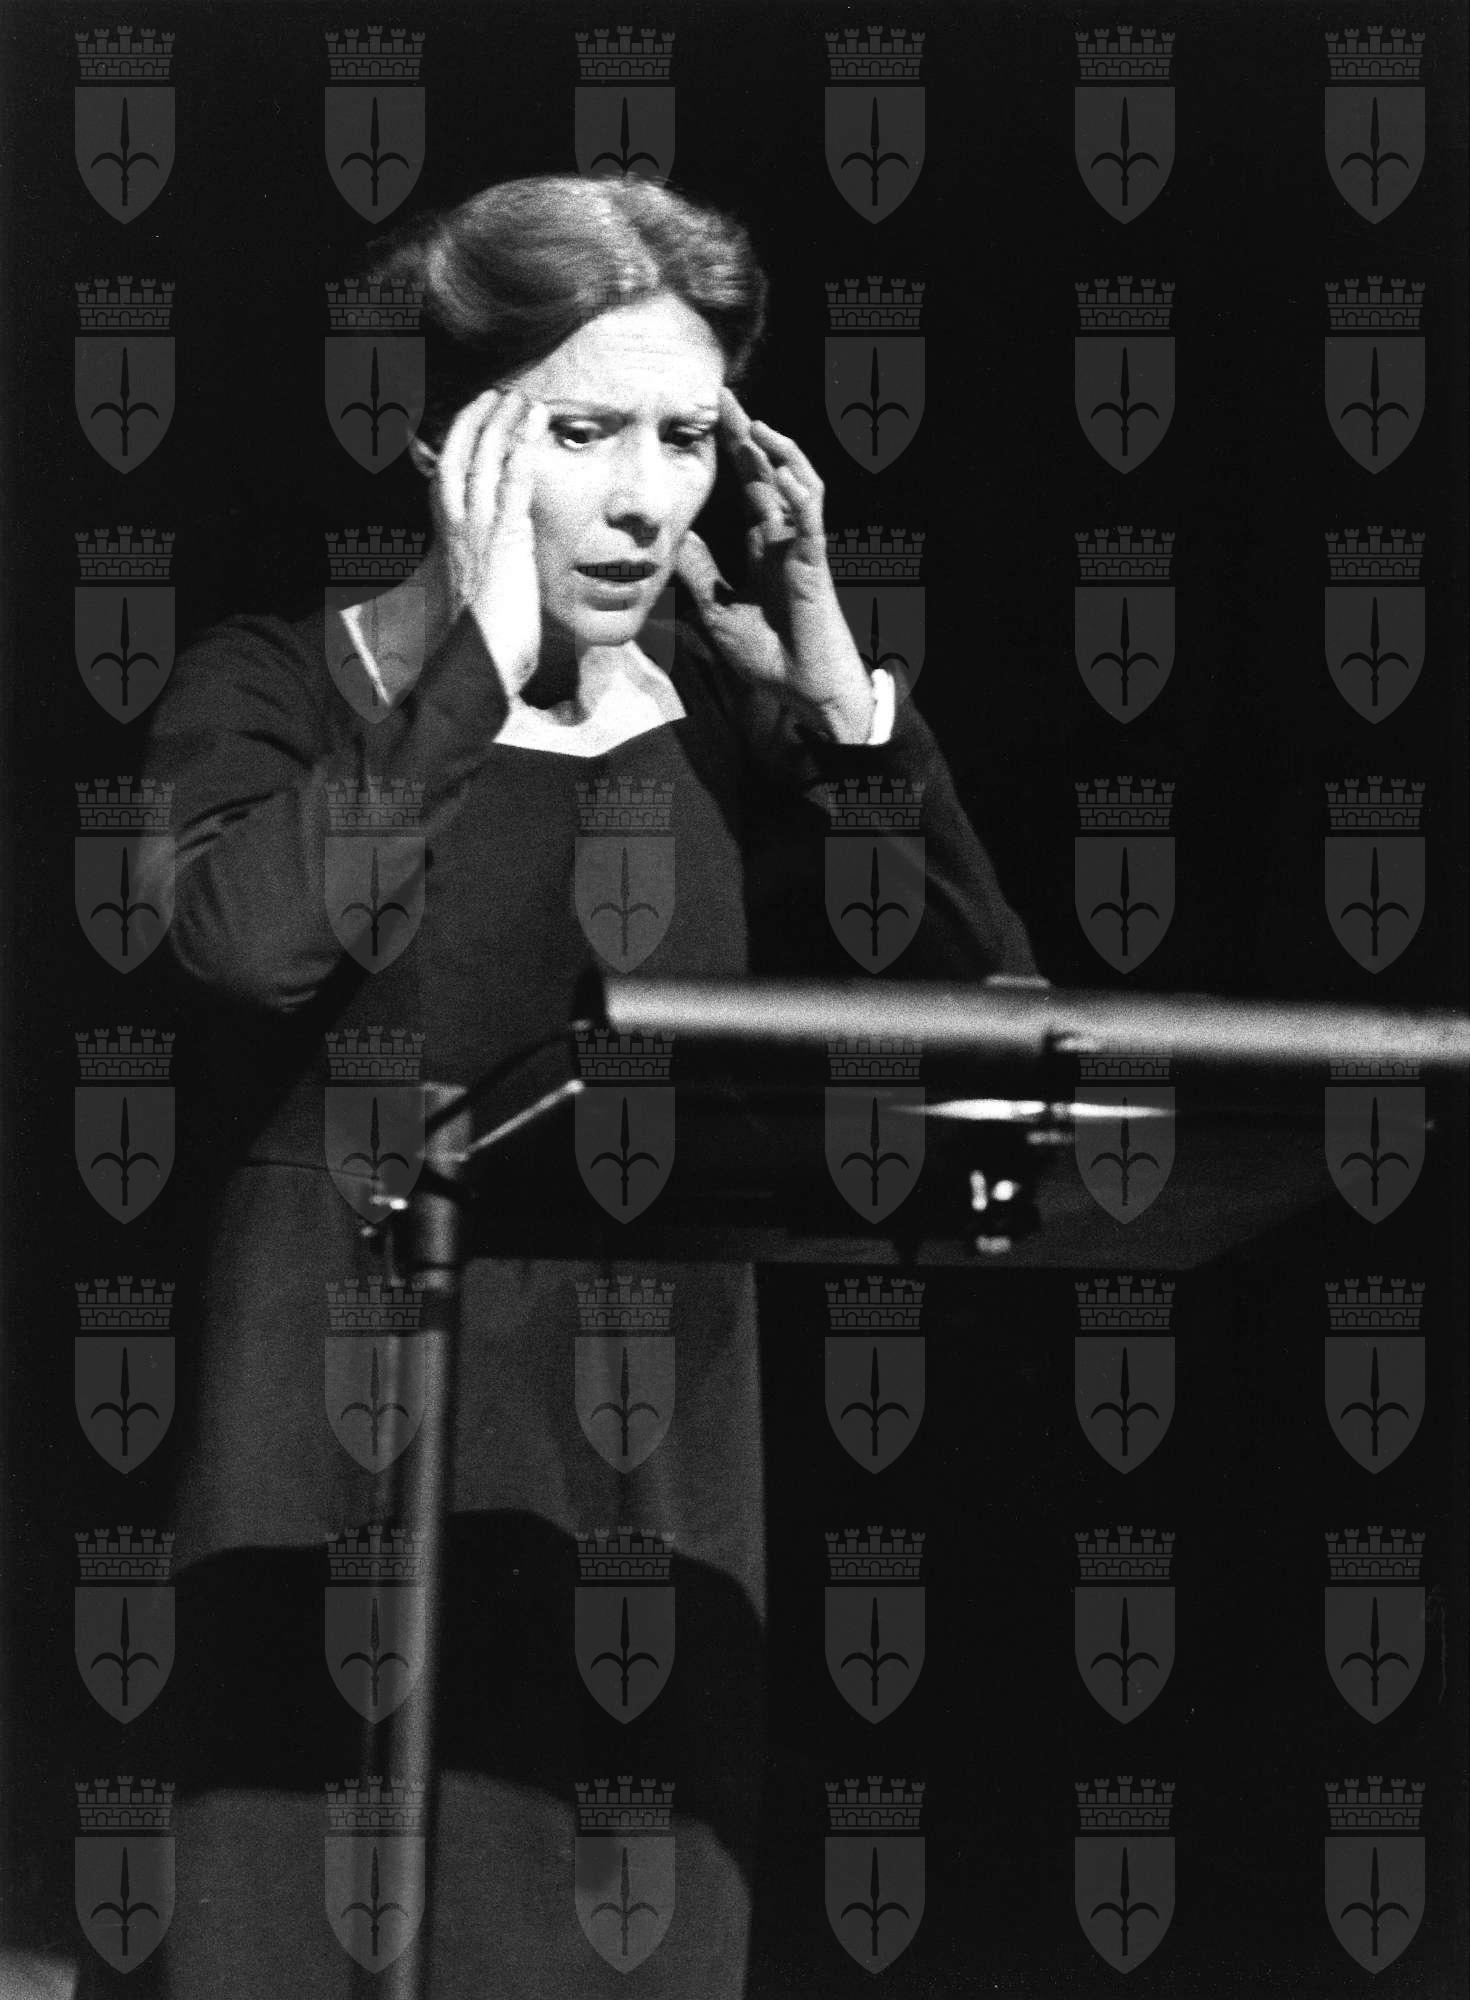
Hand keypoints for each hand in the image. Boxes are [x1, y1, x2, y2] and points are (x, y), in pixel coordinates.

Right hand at [423, 387, 548, 697]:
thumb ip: (478, 575)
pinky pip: (513, 484)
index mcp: (450, 543)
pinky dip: (523, 449)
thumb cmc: (480, 647)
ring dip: (502, 424)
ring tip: (522, 397)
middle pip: (459, 458)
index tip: (473, 418)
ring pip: (485, 462)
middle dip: (476, 421)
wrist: (478, 671)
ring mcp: (480, 534)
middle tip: (497, 393)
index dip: (458, 444)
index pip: (447, 479)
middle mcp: (459, 531)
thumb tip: (484, 572)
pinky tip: (534, 425)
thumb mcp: (474, 602)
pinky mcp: (507, 542)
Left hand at [674, 388, 875, 740]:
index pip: (748, 483)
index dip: (731, 448)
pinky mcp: (816, 565)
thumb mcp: (715, 609)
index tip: (706, 415)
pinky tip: (781, 473)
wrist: (802, 689)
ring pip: (798, 484)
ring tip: (754, 423)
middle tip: (721, 393)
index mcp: (764, 543)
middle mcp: (785, 537)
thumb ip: (697, 572)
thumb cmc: (769, 654)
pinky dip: (799, 494)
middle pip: (767, 471)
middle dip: (746, 432)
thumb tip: (670, 538)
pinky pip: (810, 521)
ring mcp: (802, 548)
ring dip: (779, 452)